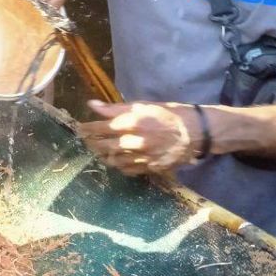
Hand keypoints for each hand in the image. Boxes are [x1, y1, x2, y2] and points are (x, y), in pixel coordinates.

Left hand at [78, 100, 199, 174]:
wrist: (194, 133)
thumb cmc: (167, 114)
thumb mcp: (142, 106)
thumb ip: (115, 108)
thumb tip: (92, 105)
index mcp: (131, 123)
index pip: (100, 128)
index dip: (87, 129)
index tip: (80, 128)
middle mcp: (134, 142)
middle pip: (103, 145)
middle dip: (91, 143)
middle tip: (85, 140)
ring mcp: (141, 157)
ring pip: (113, 160)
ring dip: (103, 155)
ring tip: (97, 150)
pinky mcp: (149, 168)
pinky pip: (127, 170)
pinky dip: (118, 165)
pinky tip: (115, 160)